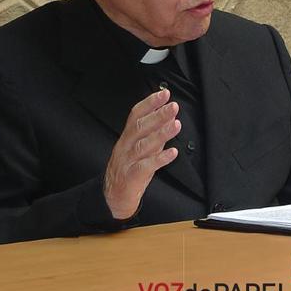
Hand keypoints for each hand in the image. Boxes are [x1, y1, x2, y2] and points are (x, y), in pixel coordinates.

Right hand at [103, 88, 179, 219]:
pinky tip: (173, 152)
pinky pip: (147, 166)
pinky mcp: (132, 176)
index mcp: (127, 136)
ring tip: (176, 125)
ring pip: (144, 145)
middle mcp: (125, 145)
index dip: (150, 103)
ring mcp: (128, 160)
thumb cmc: (129, 168)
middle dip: (158, 115)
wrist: (114, 196)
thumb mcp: (140, 147)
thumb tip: (169, 116)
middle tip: (173, 106)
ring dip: (161, 133)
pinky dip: (160, 158)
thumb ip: (153, 133)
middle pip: (140, 127)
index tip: (164, 94)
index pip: (136, 114)